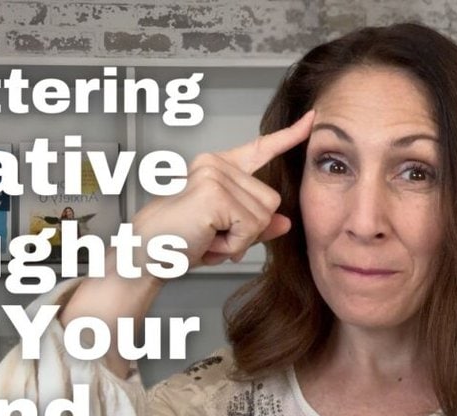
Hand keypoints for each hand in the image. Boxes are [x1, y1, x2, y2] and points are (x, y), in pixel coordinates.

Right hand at [133, 110, 314, 268]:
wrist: (145, 254)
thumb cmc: (176, 242)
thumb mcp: (226, 234)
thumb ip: (256, 226)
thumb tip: (285, 222)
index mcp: (219, 168)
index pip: (260, 149)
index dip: (287, 137)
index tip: (311, 120)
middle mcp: (216, 165)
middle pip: (270, 201)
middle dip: (247, 230)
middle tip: (214, 234)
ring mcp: (214, 176)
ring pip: (262, 216)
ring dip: (238, 239)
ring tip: (207, 236)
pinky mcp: (214, 194)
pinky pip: (248, 229)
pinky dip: (231, 245)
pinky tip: (207, 239)